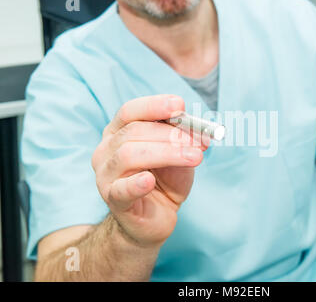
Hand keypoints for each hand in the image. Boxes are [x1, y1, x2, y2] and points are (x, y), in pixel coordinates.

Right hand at [92, 94, 207, 246]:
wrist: (155, 217)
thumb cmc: (164, 181)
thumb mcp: (179, 155)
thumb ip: (186, 141)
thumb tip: (202, 131)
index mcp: (119, 132)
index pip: (130, 111)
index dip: (154, 106)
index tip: (179, 105)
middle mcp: (106, 149)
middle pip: (133, 132)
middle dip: (170, 134)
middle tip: (197, 141)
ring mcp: (105, 174)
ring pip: (128, 155)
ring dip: (166, 153)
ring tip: (194, 158)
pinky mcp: (112, 199)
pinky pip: (121, 189)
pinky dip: (136, 184)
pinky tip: (150, 181)